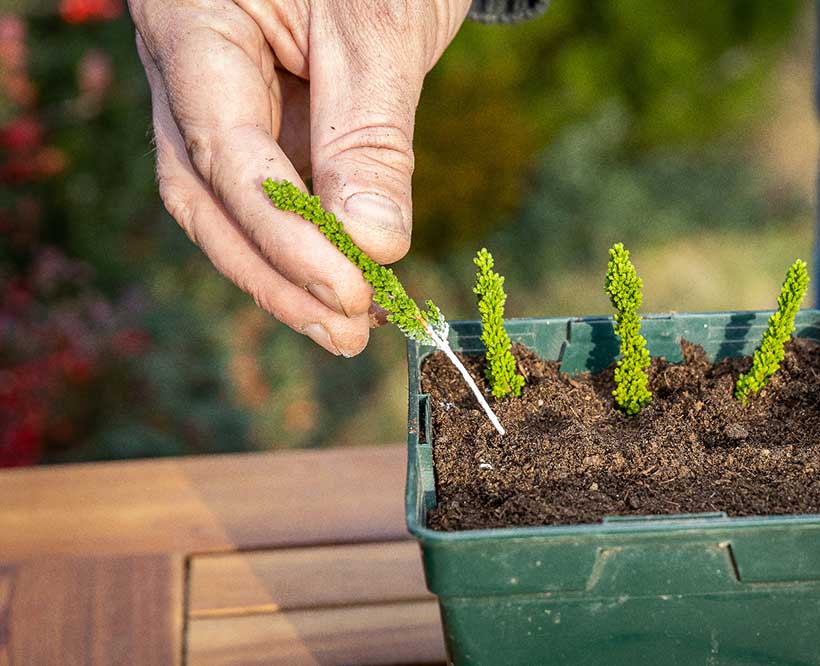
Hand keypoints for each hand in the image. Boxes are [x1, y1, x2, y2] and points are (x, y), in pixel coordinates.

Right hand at [130, 0, 470, 355]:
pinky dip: (305, 241)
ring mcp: (213, 96)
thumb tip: (375, 246)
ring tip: (347, 327)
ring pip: (228, 204)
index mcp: (191, 20)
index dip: (283, 234)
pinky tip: (344, 283)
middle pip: (206, 193)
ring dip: (286, 273)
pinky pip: (264, 191)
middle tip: (343, 330)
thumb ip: (370, 139)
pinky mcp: (254, 119)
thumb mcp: (378, 33)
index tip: (347, 290)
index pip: (223, 151)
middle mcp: (183, 67)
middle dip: (275, 273)